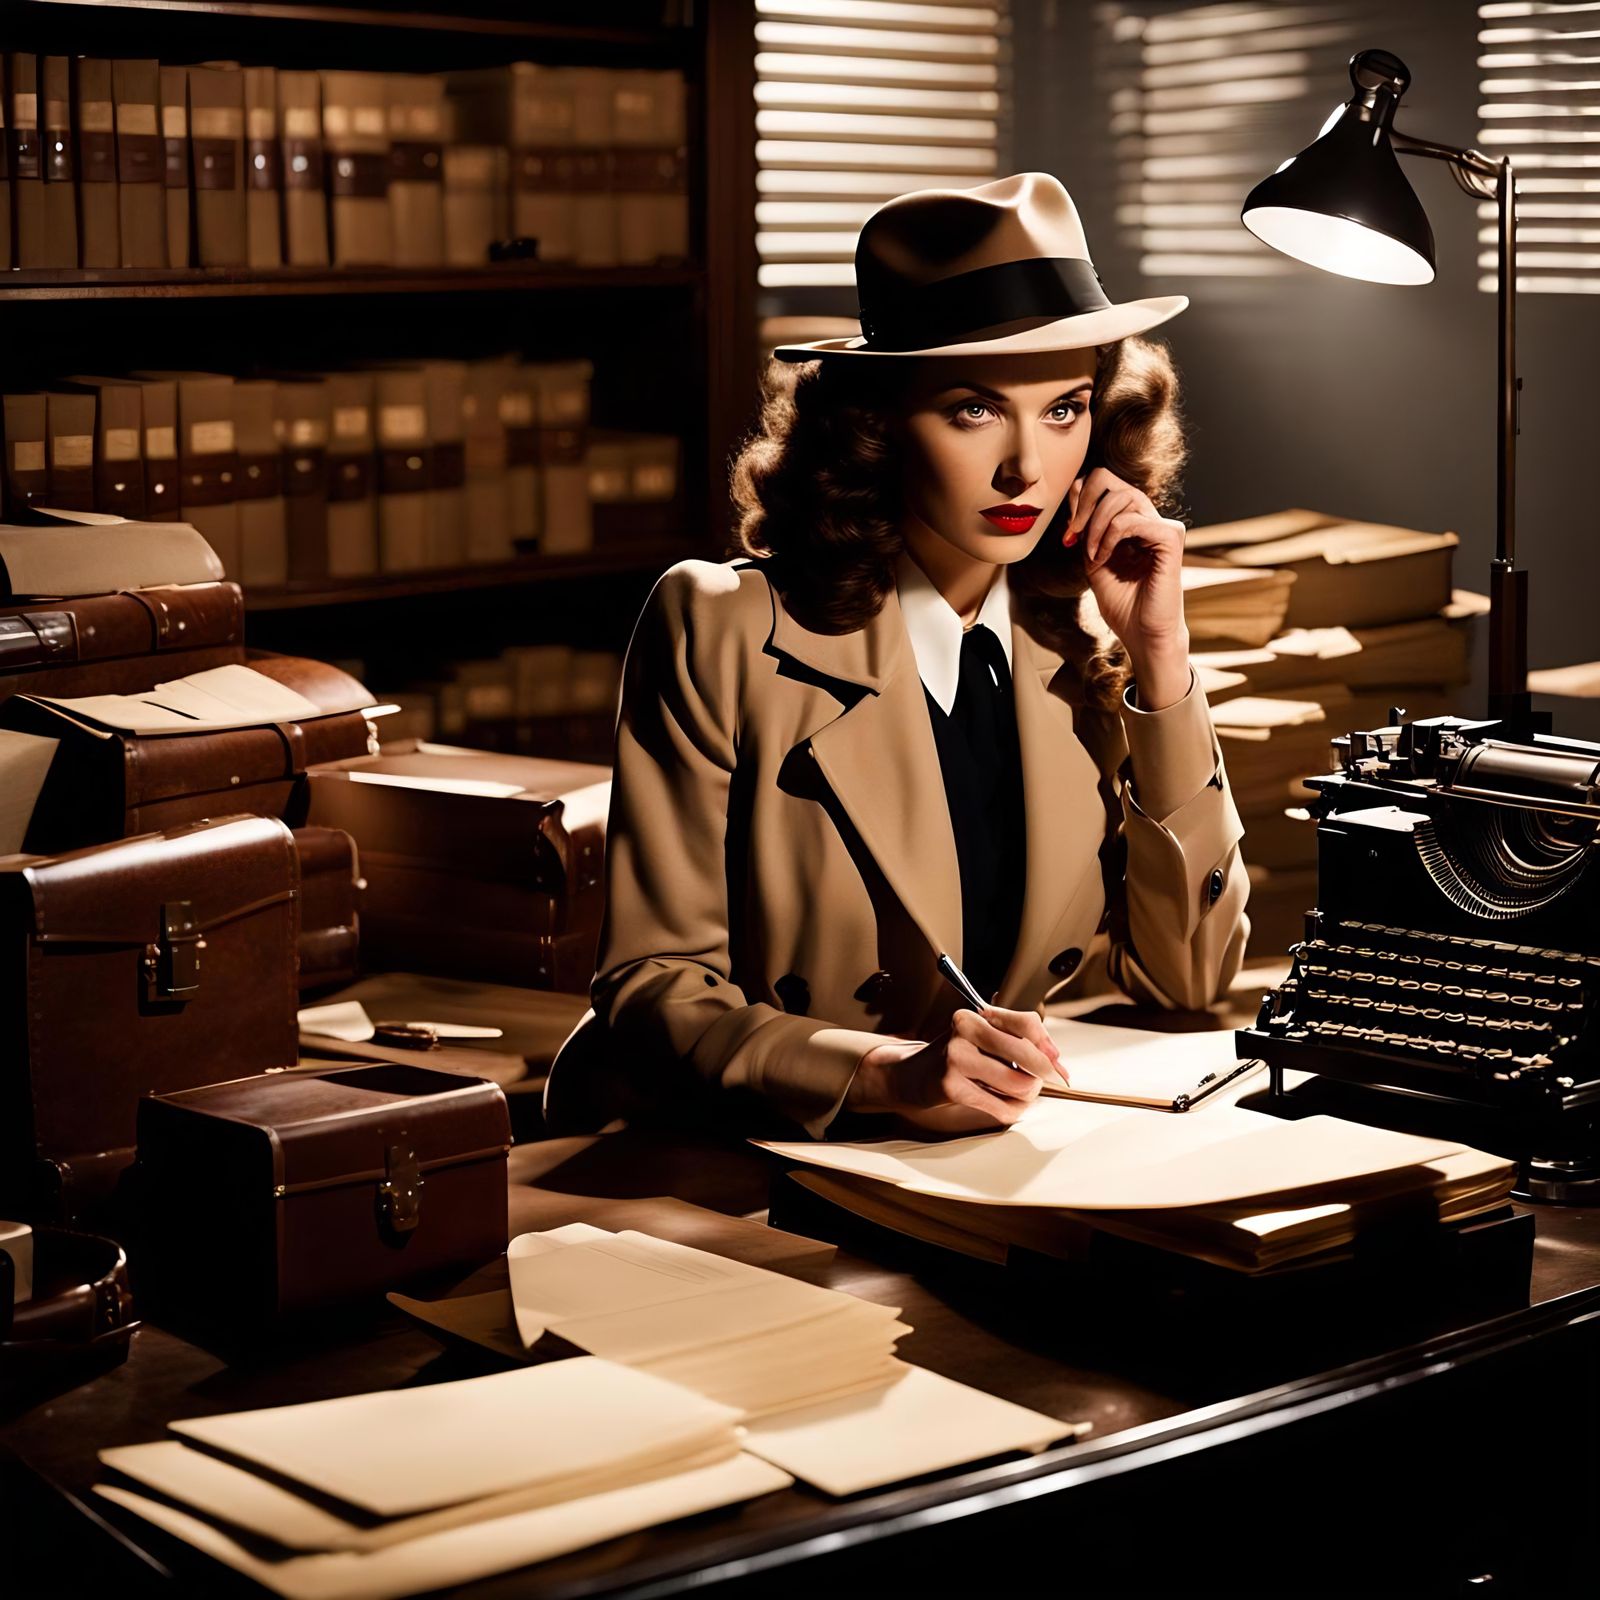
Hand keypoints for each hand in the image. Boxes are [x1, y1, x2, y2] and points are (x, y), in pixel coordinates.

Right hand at [847, 1005, 1068, 1129]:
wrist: (914, 1074)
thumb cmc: (959, 1055)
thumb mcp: (984, 1037)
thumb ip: (1020, 1043)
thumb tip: (1057, 1064)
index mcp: (976, 1015)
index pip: (1026, 1023)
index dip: (1048, 1045)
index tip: (1056, 1063)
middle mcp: (964, 1031)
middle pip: (1027, 1056)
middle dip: (1042, 1075)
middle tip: (1041, 1082)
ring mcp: (956, 1059)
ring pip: (1019, 1085)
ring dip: (1026, 1096)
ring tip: (1017, 1093)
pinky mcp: (951, 1087)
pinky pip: (1001, 1108)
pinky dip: (1011, 1110)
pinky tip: (1003, 1104)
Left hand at [1064, 468, 1190, 705]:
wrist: (1142, 635)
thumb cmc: (1122, 604)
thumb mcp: (1092, 560)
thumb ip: (1085, 529)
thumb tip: (1073, 492)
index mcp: (1132, 520)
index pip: (1104, 483)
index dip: (1078, 497)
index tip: (1068, 532)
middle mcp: (1149, 518)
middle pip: (1109, 479)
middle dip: (1082, 504)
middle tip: (1072, 535)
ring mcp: (1162, 525)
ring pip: (1120, 496)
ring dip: (1095, 525)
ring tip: (1091, 555)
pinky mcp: (1170, 538)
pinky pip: (1130, 521)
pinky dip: (1109, 537)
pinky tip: (1103, 558)